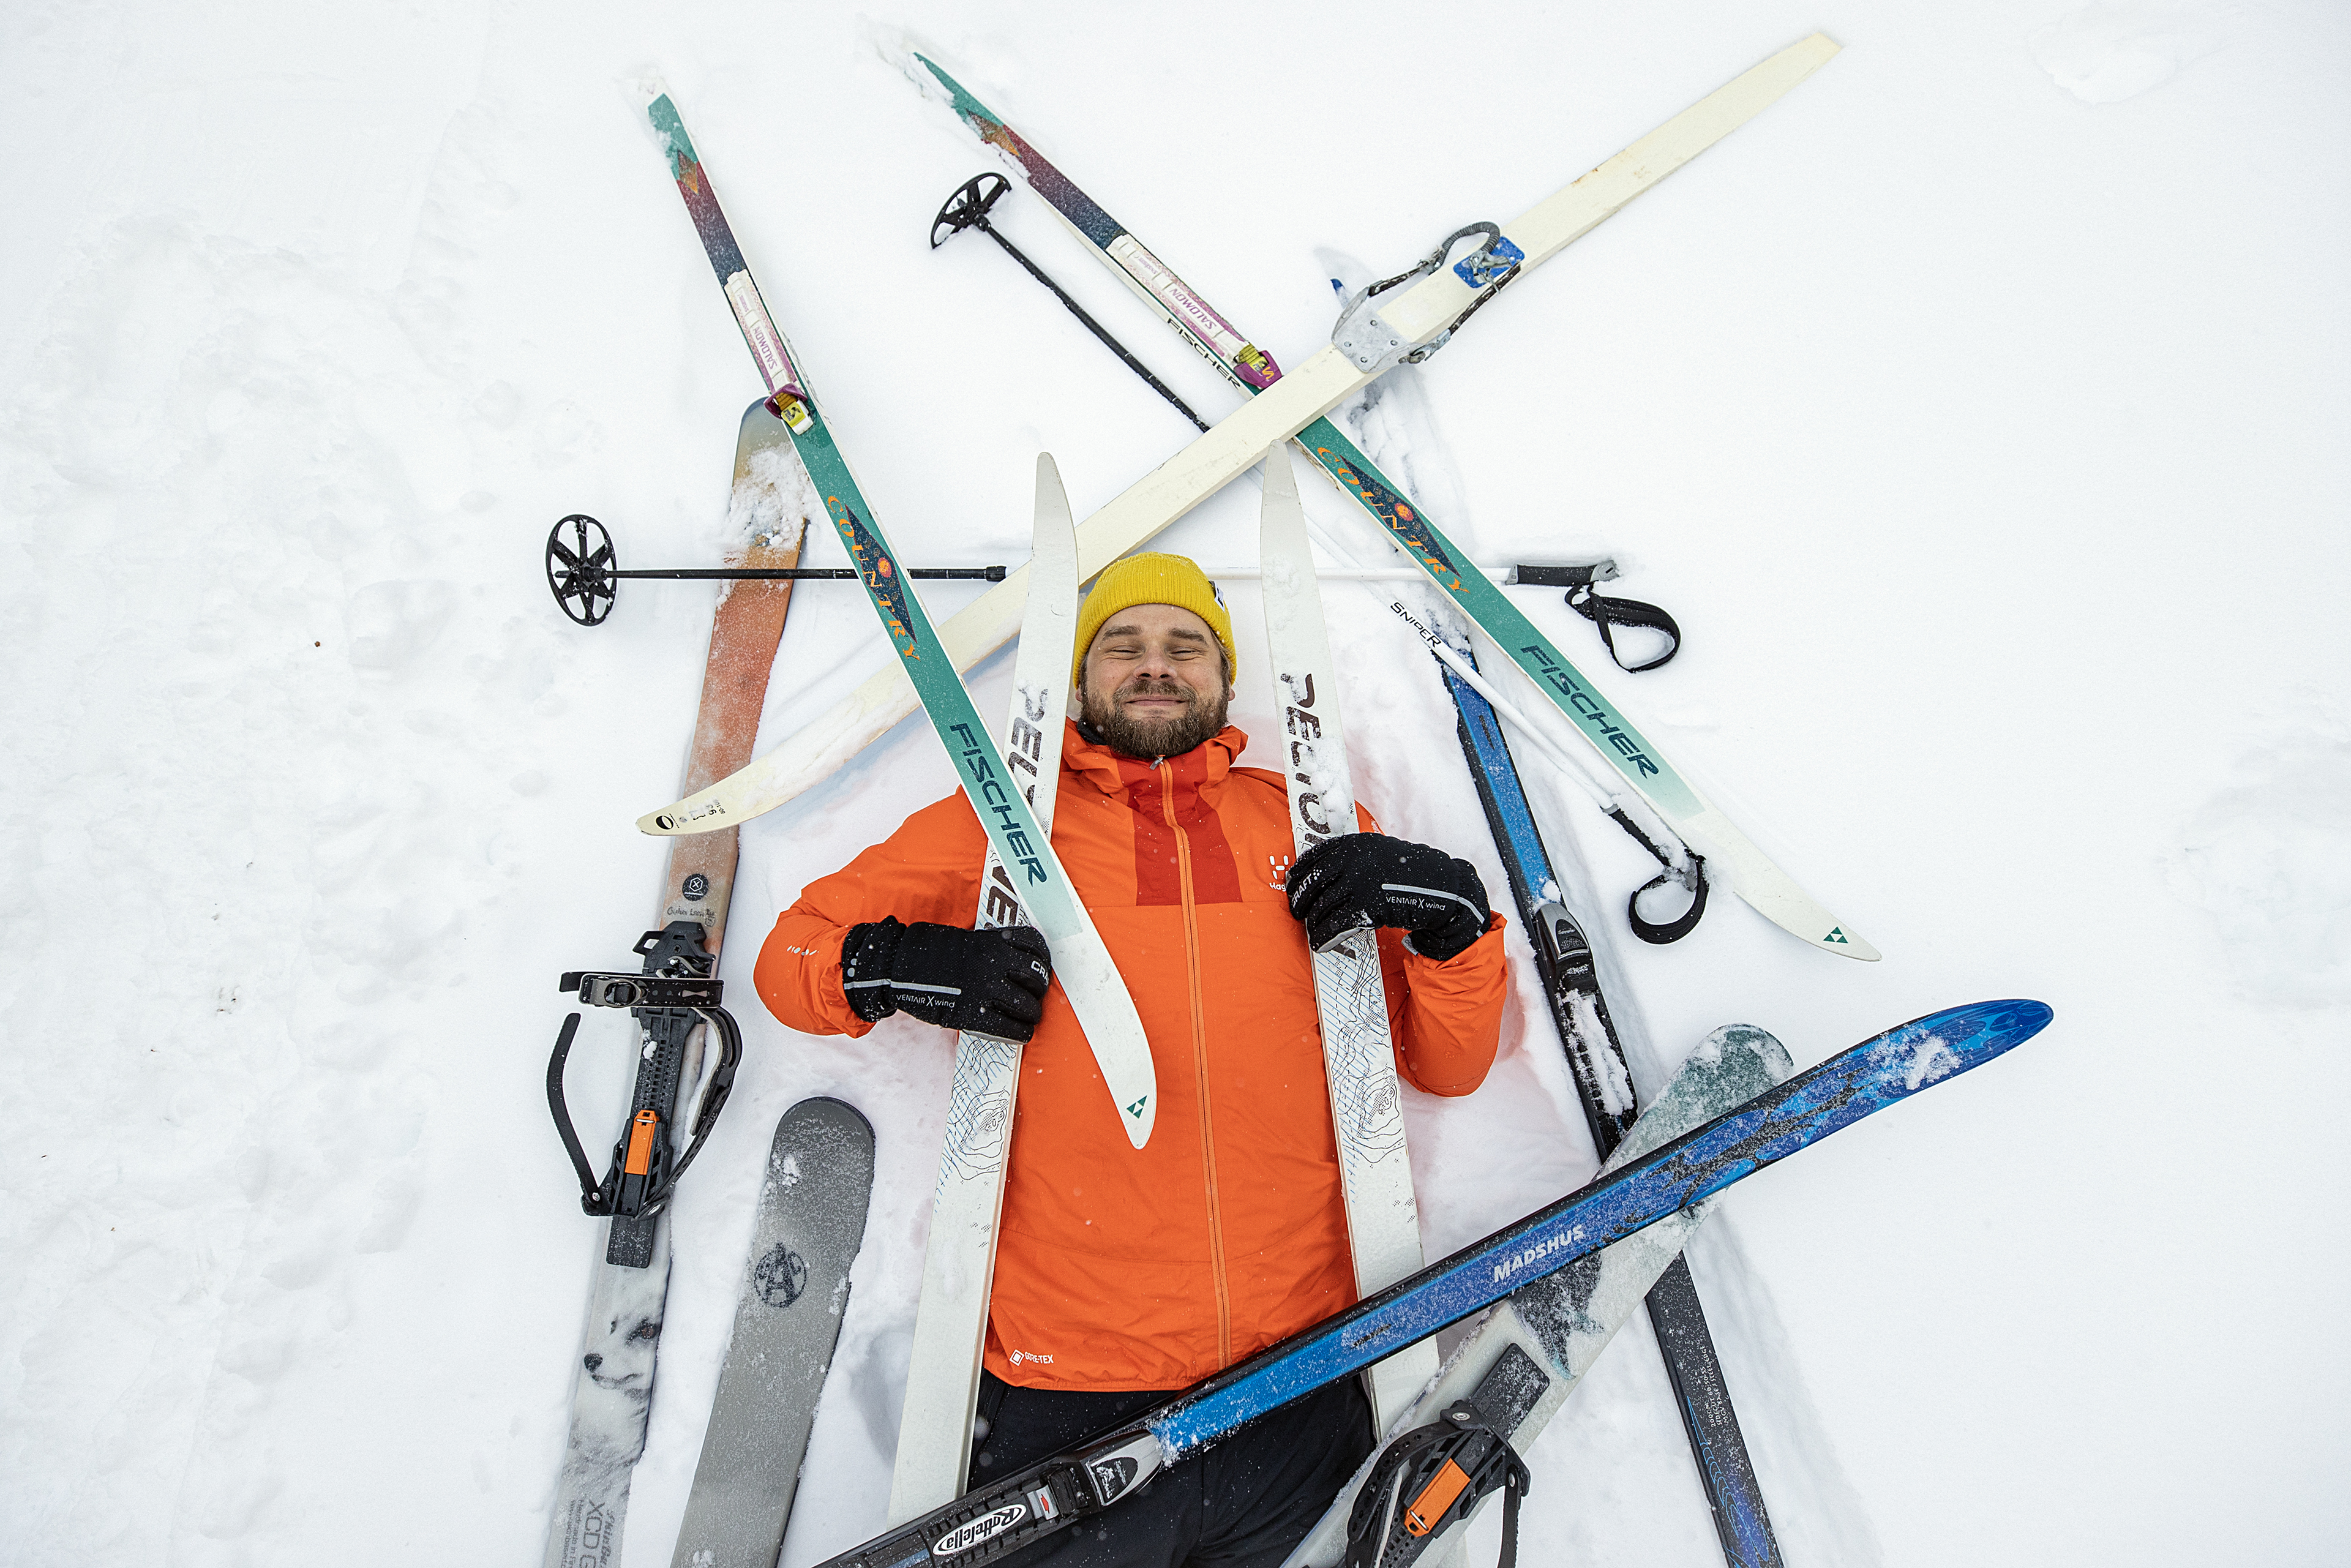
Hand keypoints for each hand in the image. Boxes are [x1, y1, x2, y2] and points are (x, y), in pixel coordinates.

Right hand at [839, 917, 1054, 1040]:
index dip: (1042, 961)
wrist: (897, 967)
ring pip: (1028, 1006)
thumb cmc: (930, 950)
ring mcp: (985, 990)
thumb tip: (1016, 960)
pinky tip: (1018, 1033)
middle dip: (1038, 990)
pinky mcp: (973, 1014)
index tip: (1040, 968)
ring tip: (1026, 1018)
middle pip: (1037, 979)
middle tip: (1032, 996)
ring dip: (1031, 1014)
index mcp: (994, 941)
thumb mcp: (967, 939)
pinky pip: (1010, 1028)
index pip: (1036, 948)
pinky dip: (1019, 1033)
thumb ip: (993, 948)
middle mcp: (995, 963)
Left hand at [1285, 835, 1491, 960]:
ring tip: (1313, 933)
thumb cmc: (1410, 874)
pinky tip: (1322, 944)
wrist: (1441, 889)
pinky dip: (1325, 937)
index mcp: (1354, 844)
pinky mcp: (1368, 906)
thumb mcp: (1380, 854)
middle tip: (1297, 913)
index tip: (1292, 886)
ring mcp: (1360, 882)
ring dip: (1313, 924)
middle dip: (1300, 901)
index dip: (1299, 875)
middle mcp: (1353, 859)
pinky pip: (1336, 925)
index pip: (1313, 858)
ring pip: (1322, 907)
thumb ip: (1354, 859)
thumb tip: (1322, 875)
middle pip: (1312, 883)